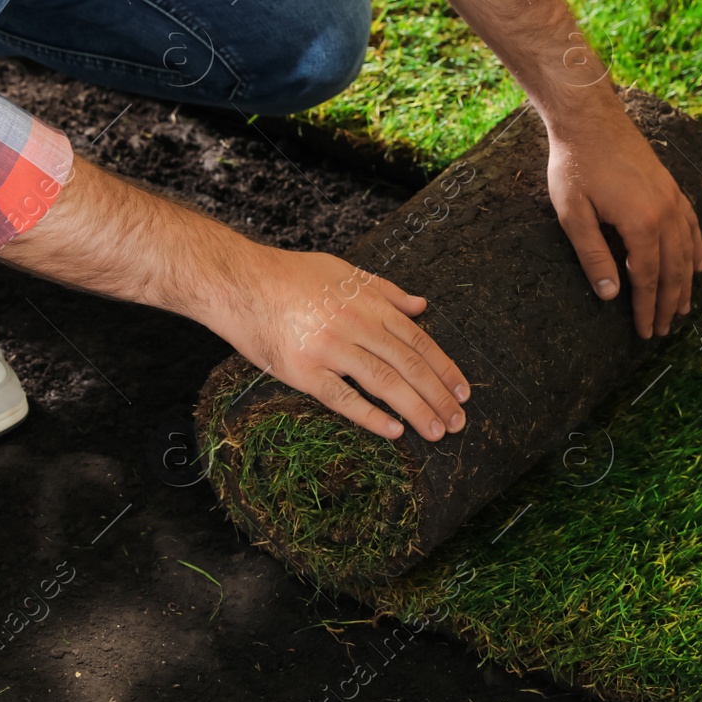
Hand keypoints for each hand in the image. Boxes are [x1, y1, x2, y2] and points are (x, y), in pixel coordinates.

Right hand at [202, 244, 470, 441]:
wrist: (238, 282)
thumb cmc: (288, 275)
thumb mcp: (343, 270)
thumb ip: (385, 290)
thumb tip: (421, 306)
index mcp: (367, 302)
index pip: (417, 340)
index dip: (444, 367)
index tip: (462, 390)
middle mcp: (355, 325)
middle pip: (408, 365)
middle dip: (438, 395)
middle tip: (458, 421)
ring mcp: (329, 349)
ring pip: (384, 383)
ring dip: (415, 410)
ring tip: (437, 432)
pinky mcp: (303, 371)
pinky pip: (343, 398)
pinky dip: (370, 416)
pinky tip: (393, 432)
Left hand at [547, 100, 701, 337]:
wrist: (589, 118)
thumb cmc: (575, 165)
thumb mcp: (573, 214)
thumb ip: (593, 256)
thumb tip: (611, 296)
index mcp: (641, 224)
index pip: (648, 280)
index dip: (647, 309)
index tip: (647, 333)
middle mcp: (666, 213)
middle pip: (673, 270)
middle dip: (670, 304)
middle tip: (665, 330)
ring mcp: (673, 198)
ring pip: (687, 251)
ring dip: (687, 283)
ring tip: (684, 308)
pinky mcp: (671, 187)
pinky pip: (692, 225)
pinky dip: (697, 250)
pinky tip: (699, 265)